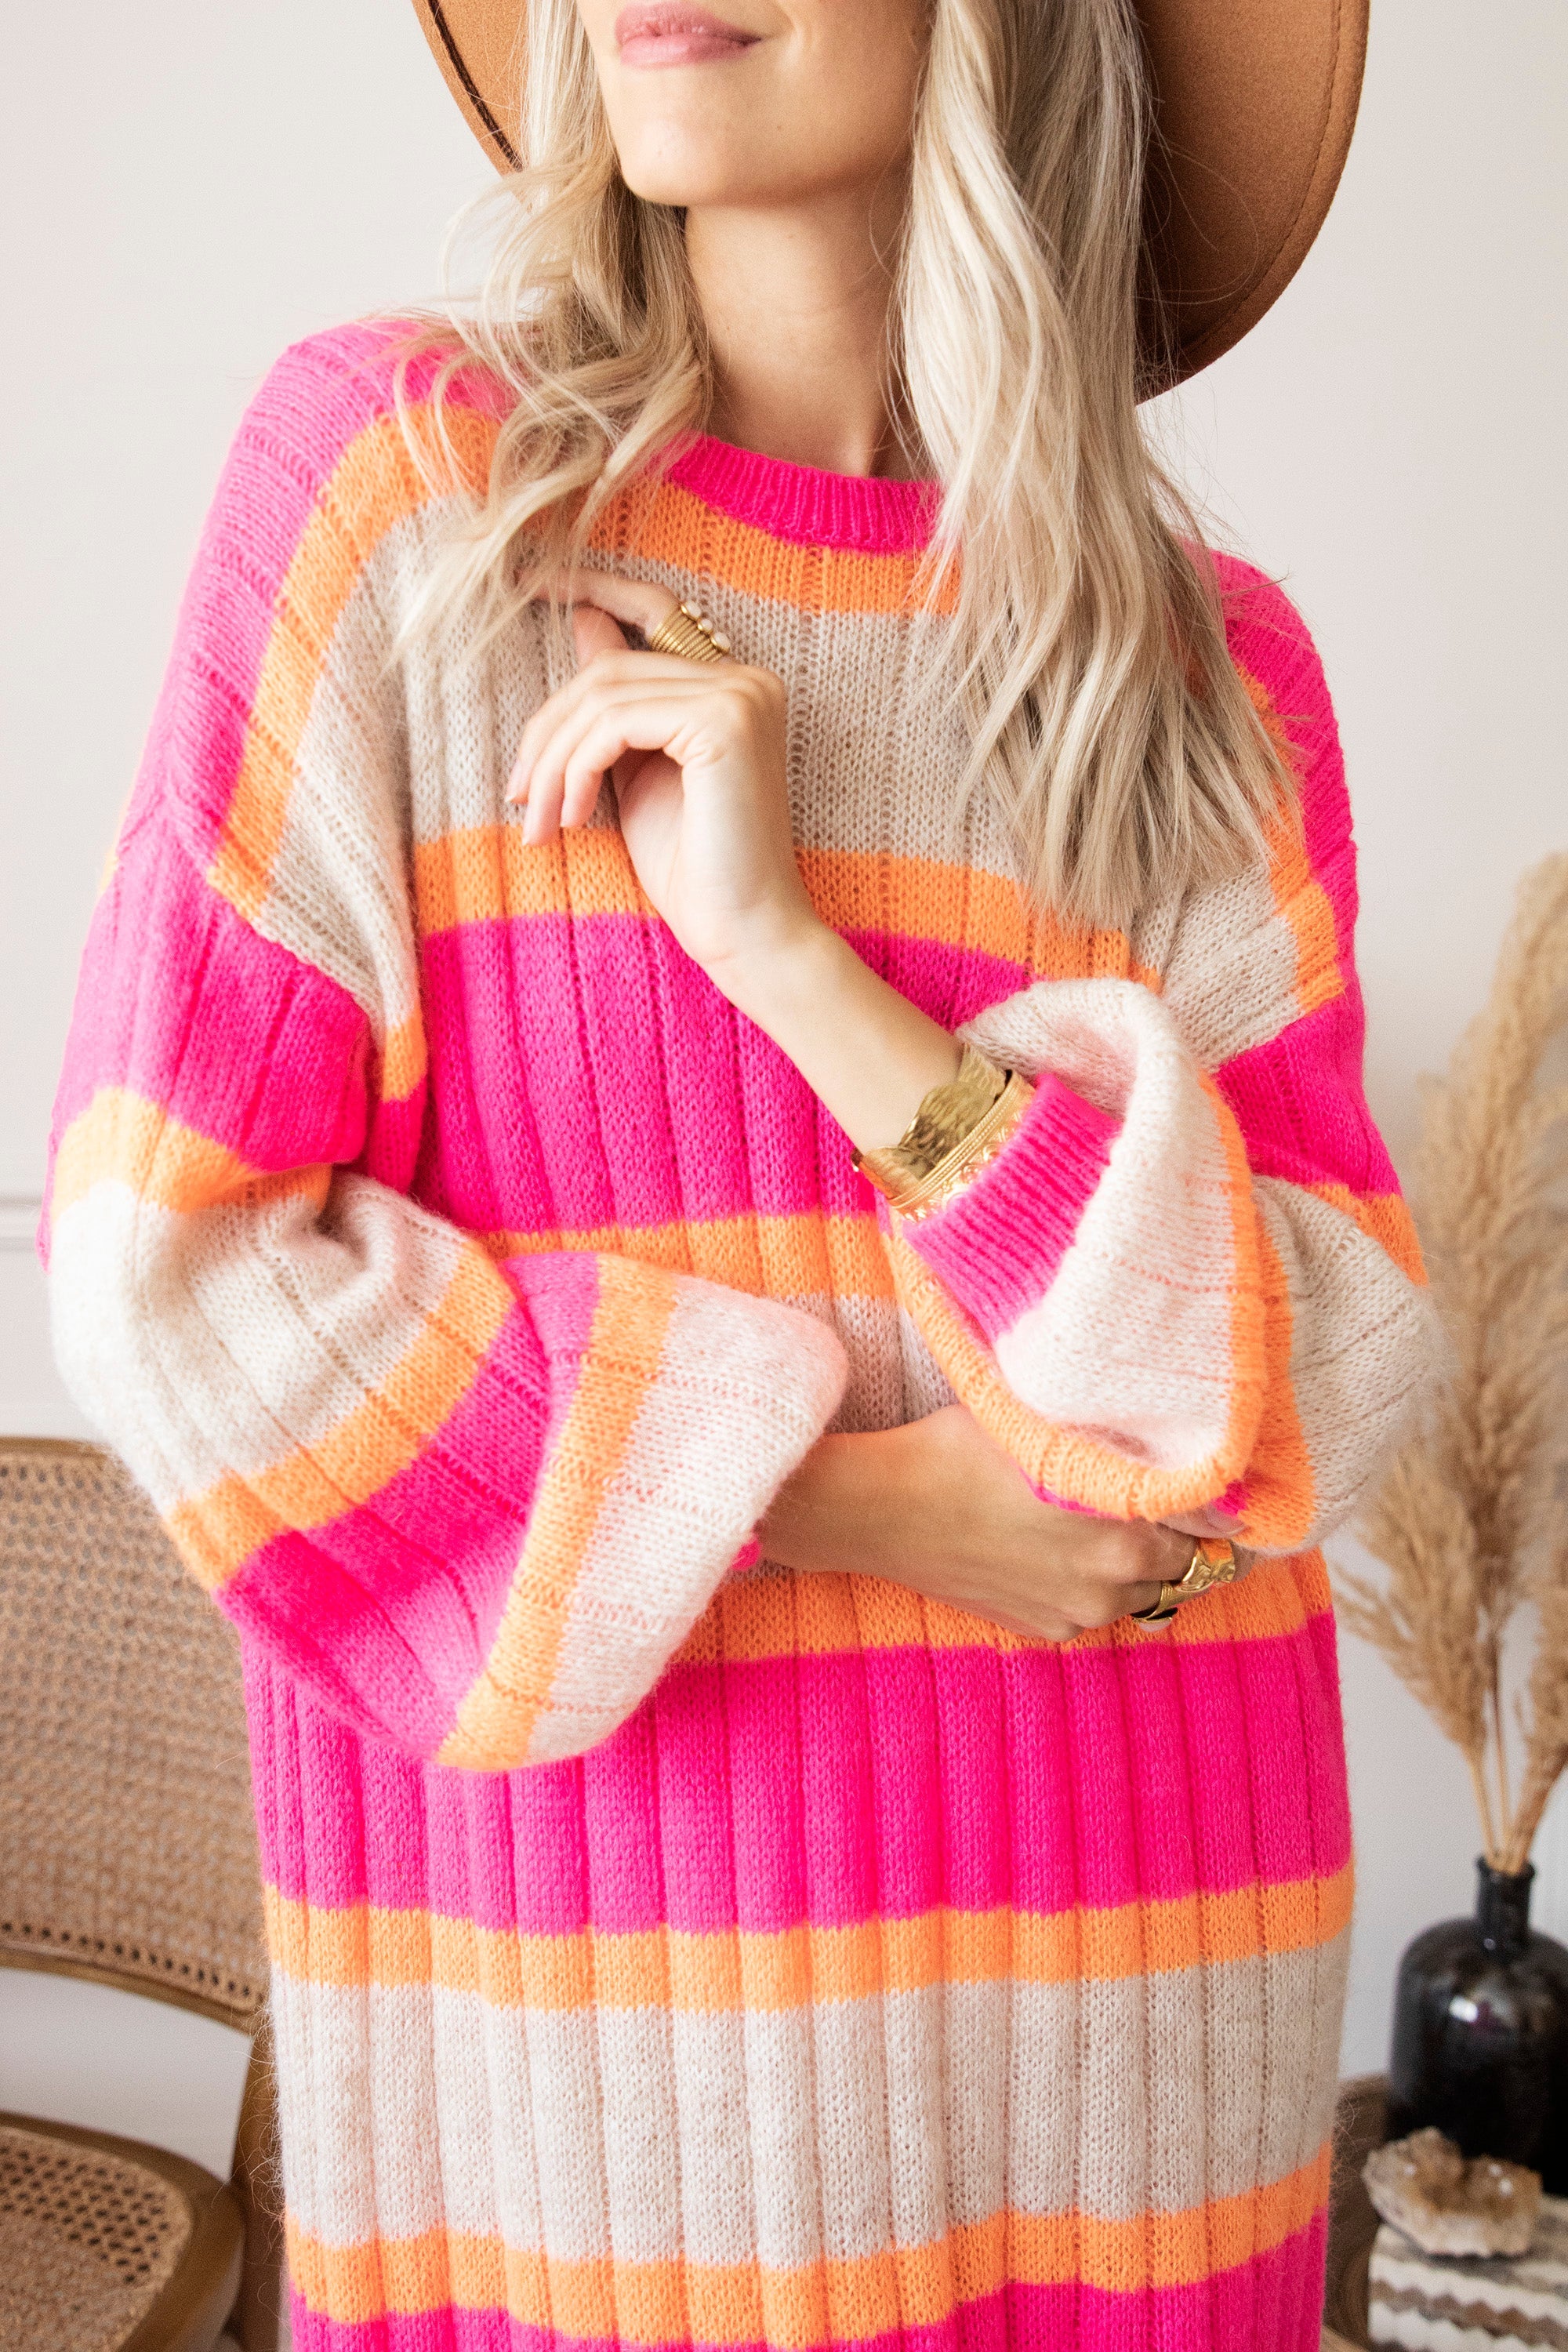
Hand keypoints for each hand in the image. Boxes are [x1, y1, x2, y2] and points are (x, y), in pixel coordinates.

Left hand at [508, 573, 964, 1148]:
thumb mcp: (636, 773)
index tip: (528, 580)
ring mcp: (740, 695)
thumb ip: (614, 706)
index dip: (591, 591)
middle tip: (516, 797)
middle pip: (606, 668)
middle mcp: (746, 678)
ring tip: (537, 820)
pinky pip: (614, 723)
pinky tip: (570, 818)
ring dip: (551, 761)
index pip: (650, 613)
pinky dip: (575, 769)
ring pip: (602, 694)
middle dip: (546, 732)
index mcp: (733, 686)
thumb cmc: (693, 869)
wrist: (744, 934)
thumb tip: (579, 622)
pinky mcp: (725, 721)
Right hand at [760, 1404, 1213, 1640]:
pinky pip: (1094, 1606)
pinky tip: (1056, 1542)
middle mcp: (1113, 1586)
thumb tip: (1191, 1442)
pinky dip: (1092, 1581)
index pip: (1222, 1532)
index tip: (1226, 1486)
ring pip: (1143, 1592)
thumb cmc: (961, 1449)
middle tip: (1167, 1494)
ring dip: (1139, 1562)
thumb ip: (1128, 1443)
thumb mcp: (1053, 1425)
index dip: (1228, 1506)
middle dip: (1184, 1534)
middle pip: (1188, 1566)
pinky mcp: (1043, 1629)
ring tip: (1103, 1517)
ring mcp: (1077, 1614)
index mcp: (1128, 1534)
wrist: (880, 1508)